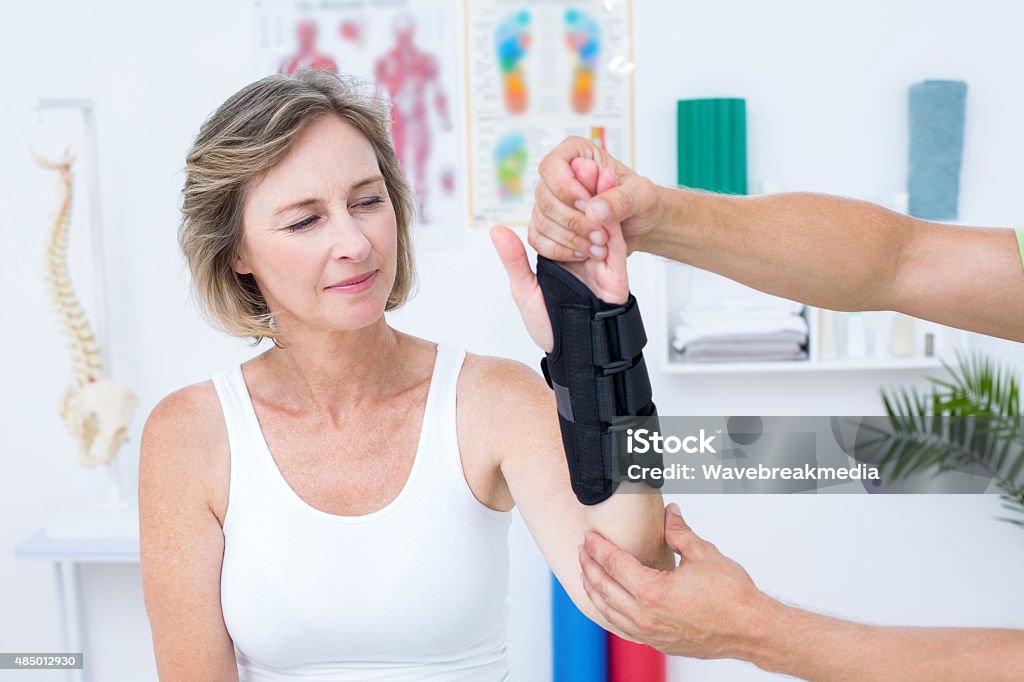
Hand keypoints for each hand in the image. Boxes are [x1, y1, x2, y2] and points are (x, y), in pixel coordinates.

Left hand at [491, 160, 628, 351]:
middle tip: (581, 166)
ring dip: (598, 199)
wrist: (576, 352)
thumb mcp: (525, 290)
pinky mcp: (615, 271)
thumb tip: (497, 231)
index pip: (559, 217)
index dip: (560, 195)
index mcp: (559, 254)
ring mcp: (600, 260)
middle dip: (582, 190)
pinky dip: (611, 224)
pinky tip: (603, 209)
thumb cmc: (553, 327)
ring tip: (595, 172)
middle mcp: (581, 252)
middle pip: (584, 214)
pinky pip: (616, 241)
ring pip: (602, 221)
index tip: (559, 172)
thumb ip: (514, 260)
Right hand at [530, 136, 665, 259]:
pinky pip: (539, 241)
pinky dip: (562, 251)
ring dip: (572, 239)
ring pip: (542, 223)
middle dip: (574, 222)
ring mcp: (548, 203)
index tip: (588, 206)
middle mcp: (556, 177)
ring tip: (600, 246)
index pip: (552, 166)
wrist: (640, 225)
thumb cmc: (641, 202)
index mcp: (576, 154)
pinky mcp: (545, 227)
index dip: (566, 189)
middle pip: (546, 199)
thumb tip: (593, 210)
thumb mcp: (642, 196)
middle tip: (602, 235)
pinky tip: (584, 253)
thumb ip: (621, 199)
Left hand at [578, 503, 773, 659]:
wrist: (752, 629)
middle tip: (583, 550)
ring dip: (594, 591)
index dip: (598, 548)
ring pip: (609, 612)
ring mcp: (651, 634)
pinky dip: (610, 613)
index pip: (614, 564)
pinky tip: (609, 604)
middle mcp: (646, 616)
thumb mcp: (703, 553)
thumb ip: (679, 531)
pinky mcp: (660, 643)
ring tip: (587, 575)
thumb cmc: (733, 596)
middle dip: (589, 567)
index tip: (589, 536)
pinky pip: (624, 628)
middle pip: (604, 588)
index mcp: (652, 592)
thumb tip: (670, 513)